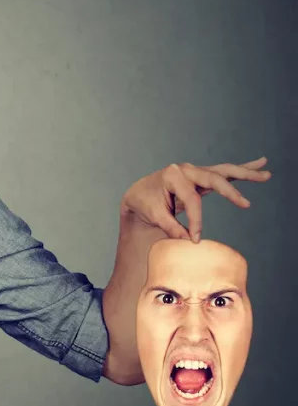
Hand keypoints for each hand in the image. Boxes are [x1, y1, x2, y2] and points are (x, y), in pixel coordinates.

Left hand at [121, 157, 271, 241]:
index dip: (196, 221)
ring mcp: (195, 171)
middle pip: (214, 178)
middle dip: (230, 192)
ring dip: (246, 173)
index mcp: (173, 176)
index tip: (196, 238)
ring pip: (224, 171)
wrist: (139, 192)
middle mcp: (186, 169)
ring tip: (266, 173)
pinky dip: (242, 170)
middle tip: (246, 205)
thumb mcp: (153, 216)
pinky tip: (260, 165)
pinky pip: (224, 173)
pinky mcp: (202, 177)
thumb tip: (190, 240)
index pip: (192, 200)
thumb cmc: (145, 202)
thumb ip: (172, 227)